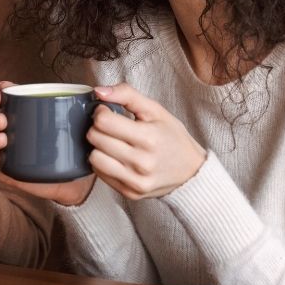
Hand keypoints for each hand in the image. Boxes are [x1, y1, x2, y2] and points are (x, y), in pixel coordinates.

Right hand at [0, 82, 95, 206]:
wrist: (77, 179)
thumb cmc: (73, 144)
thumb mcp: (78, 123)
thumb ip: (85, 107)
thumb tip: (98, 93)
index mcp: (19, 114)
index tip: (1, 92)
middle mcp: (7, 131)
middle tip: (3, 120)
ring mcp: (5, 153)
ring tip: (2, 139)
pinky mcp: (6, 173)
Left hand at [87, 83, 206, 199]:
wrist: (191, 172)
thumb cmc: (172, 137)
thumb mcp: (156, 110)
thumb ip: (127, 95)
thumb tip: (98, 91)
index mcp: (149, 138)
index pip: (103, 121)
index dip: (101, 112)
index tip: (108, 112)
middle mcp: (141, 162)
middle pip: (95, 138)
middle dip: (97, 128)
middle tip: (110, 126)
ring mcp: (135, 180)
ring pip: (94, 158)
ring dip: (97, 147)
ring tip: (111, 142)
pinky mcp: (129, 193)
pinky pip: (100, 174)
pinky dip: (103, 162)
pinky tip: (115, 157)